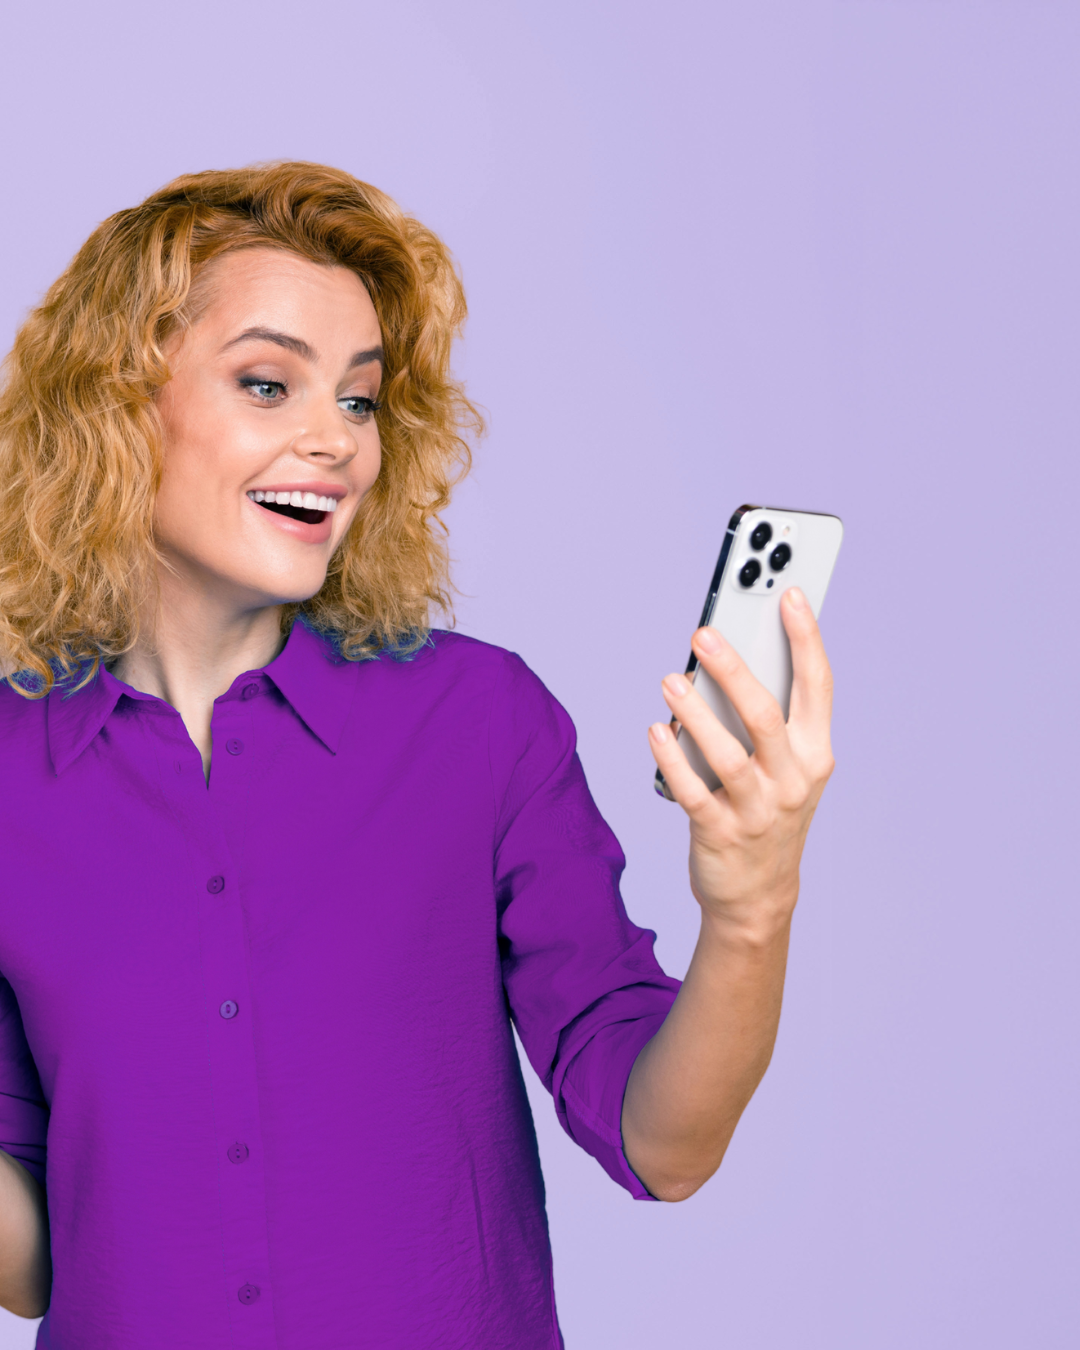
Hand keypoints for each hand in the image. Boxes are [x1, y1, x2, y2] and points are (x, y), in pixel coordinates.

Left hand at [648, 587, 834, 943]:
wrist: (758, 897)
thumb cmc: (768, 814)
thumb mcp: (787, 769)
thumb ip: (769, 720)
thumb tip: (727, 659)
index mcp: (816, 753)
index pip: (818, 686)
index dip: (806, 637)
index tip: (790, 593)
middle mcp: (793, 779)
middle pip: (766, 715)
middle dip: (735, 670)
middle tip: (704, 633)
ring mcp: (758, 810)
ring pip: (729, 754)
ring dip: (696, 714)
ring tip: (670, 680)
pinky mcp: (720, 833)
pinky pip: (693, 790)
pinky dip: (673, 759)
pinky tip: (655, 730)